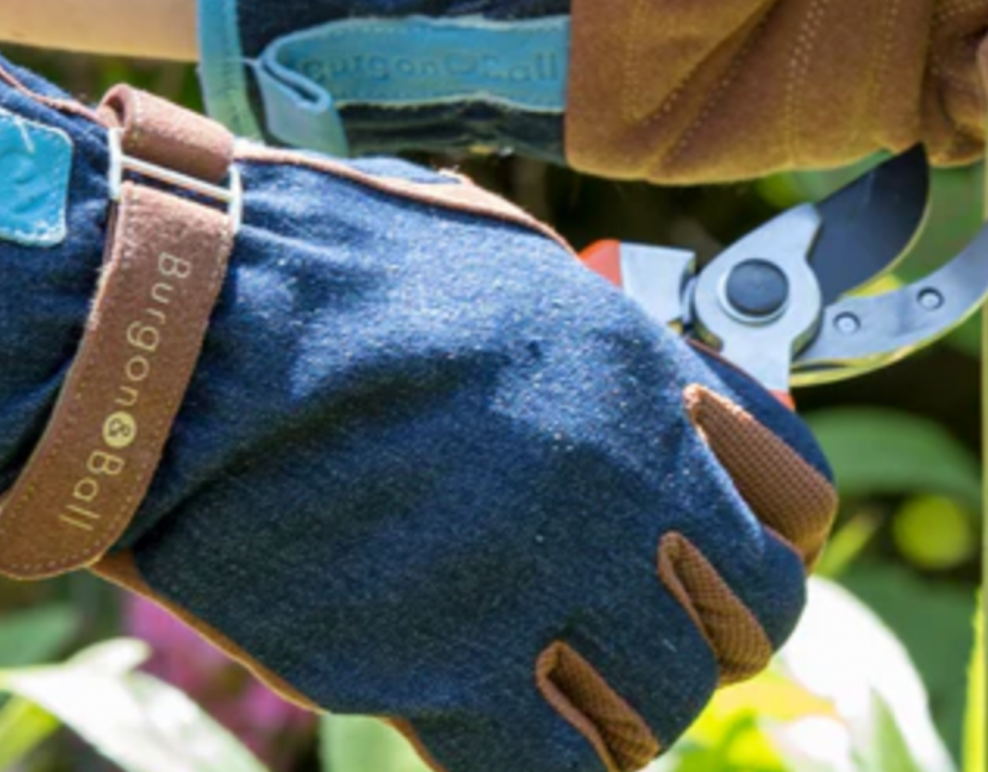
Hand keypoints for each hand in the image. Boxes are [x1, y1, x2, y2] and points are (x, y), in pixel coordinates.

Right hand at [0, 9, 834, 771]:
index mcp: (642, 372)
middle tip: (650, 620)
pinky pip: (560, 771)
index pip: (799, 496)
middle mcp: (625, 477)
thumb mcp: (505, 267)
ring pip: (668, 704)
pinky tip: (496, 720)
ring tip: (560, 670)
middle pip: (758, 614)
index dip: (777, 530)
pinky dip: (543, 759)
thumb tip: (652, 396)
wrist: (188, 328)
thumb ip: (601, 344)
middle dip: (714, 624)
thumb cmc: (333, 269)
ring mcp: (547, 578)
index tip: (737, 544)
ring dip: (626, 699)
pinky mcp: (447, 673)